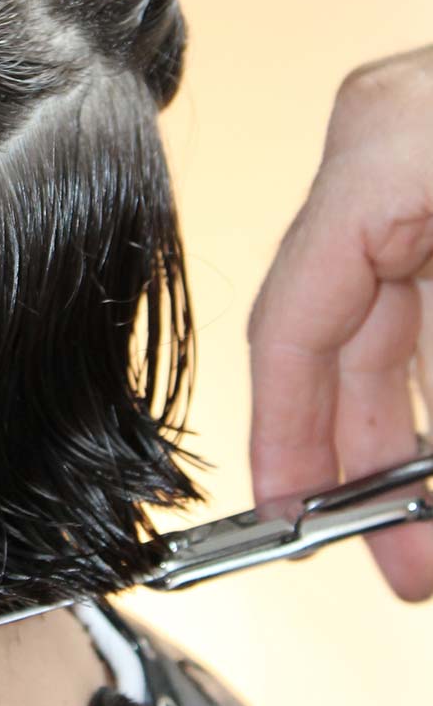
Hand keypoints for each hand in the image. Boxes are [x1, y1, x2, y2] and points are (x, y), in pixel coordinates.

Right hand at [247, 45, 432, 601]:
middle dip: (375, 455)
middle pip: (347, 333)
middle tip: (399, 555)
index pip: (293, 318)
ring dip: (420, 426)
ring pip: (403, 325)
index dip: (286, 435)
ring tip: (432, 517)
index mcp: (378, 149)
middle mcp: (388, 150)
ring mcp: (425, 162)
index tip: (295, 518)